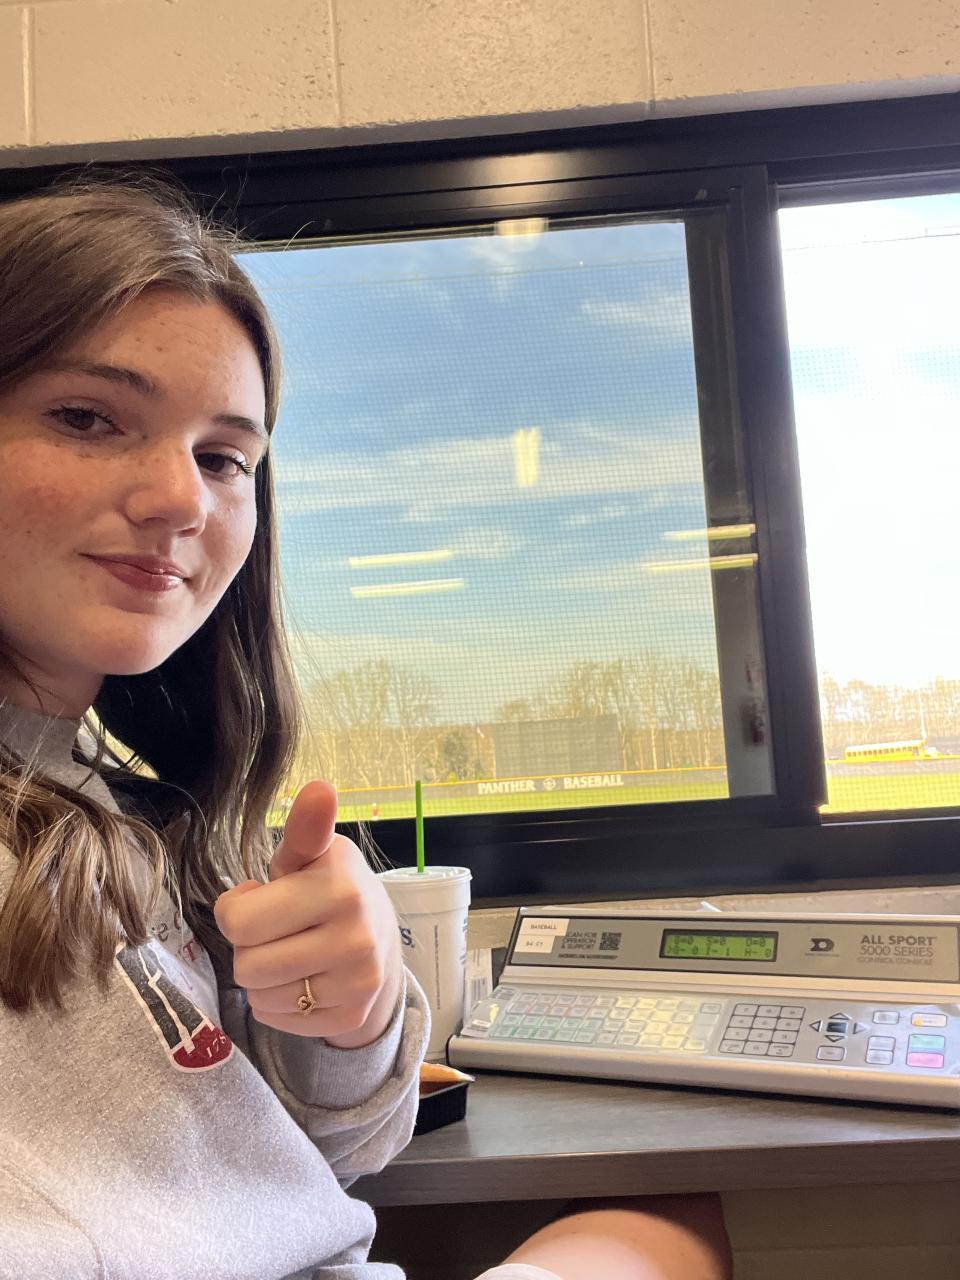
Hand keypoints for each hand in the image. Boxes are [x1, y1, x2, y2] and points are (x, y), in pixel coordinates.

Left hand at [213, 780, 402, 1046]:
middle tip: (273, 928)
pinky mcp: (350, 1016)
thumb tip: (319, 788)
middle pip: (246, 964)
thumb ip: (305, 829)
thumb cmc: (329, 889)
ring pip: (259, 995)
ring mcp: (357, 982)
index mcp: (340, 887)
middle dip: (248, 945)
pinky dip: (277, 1002)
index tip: (253, 893)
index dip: (236, 910)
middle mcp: (356, 936)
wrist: (382, 944)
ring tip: (287, 952)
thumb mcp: (315, 854)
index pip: (243, 920)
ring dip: (262, 976)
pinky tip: (300, 978)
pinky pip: (276, 1018)